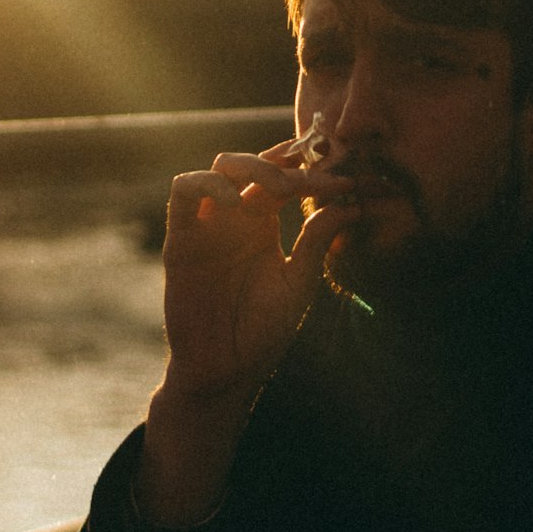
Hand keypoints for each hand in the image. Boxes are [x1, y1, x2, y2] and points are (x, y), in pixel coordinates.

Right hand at [136, 143, 355, 526]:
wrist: (226, 370)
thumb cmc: (262, 331)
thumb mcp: (298, 283)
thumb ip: (317, 242)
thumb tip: (351, 204)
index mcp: (263, 224)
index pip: (283, 179)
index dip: (311, 172)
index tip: (344, 181)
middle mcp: (234, 219)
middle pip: (251, 164)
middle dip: (280, 162)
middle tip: (306, 178)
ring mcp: (207, 226)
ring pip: (218, 168)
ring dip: (248, 165)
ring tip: (278, 186)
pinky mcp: (181, 240)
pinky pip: (183, 192)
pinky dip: (207, 184)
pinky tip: (236, 202)